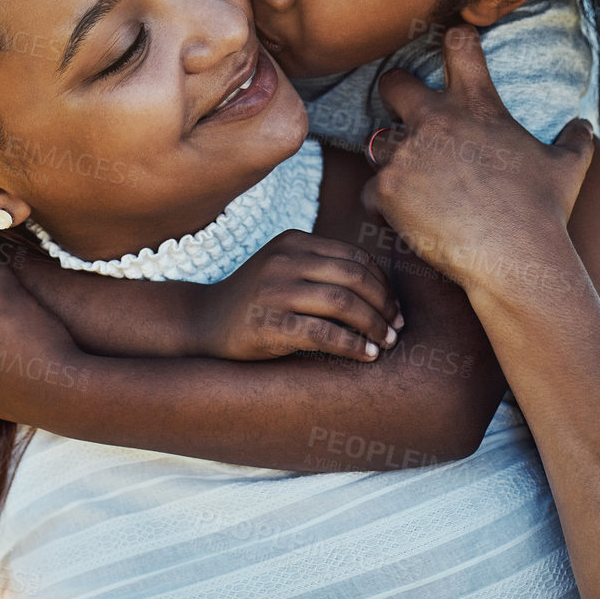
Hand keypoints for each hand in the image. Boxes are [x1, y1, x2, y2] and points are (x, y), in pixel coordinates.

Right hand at [191, 230, 402, 361]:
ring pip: (343, 303)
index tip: (395, 308)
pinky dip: (352, 345)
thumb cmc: (254, 301)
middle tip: (397, 328)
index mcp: (293, 242)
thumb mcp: (283, 270)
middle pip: (354, 276)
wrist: (202, 323)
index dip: (382, 283)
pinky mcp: (268, 323)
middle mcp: (285, 259)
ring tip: (387, 344)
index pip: (354, 256)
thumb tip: (380, 289)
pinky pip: (323, 333)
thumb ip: (320, 269)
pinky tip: (366, 356)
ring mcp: (275, 290)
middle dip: (384, 304)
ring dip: (373, 326)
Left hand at [363, 25, 594, 300]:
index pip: (459, 44)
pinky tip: (403, 221)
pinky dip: (383, 207)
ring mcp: (407, 153)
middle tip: (404, 114)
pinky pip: (371, 192)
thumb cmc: (543, 211)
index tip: (450, 44)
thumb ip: (575, 140)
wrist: (514, 258)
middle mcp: (435, 120)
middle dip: (394, 95)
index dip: (453, 39)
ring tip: (411, 185)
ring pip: (377, 143)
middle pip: (392, 83)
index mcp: (476, 104)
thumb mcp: (568, 168)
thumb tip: (585, 126)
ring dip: (390, 160)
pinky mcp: (387, 190)